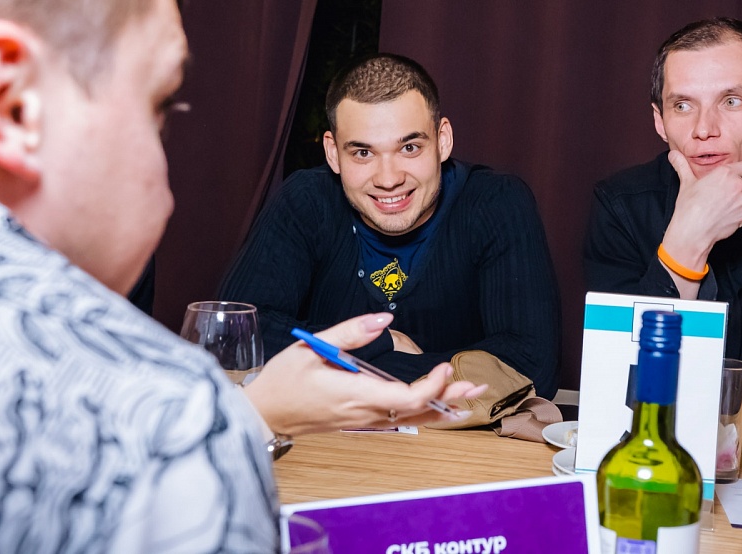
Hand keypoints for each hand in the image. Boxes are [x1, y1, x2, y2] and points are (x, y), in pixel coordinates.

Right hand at [243, 313, 484, 434]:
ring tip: (471, 396)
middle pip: (418, 411)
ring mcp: (364, 422)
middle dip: (450, 398)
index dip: (433, 387)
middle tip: (478, 385)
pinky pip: (401, 421)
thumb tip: (383, 318)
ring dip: (443, 407)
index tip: (447, 366)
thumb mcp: (311, 347)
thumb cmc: (283, 381)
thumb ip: (350, 332)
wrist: (263, 416)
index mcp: (355, 395)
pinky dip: (425, 413)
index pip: (406, 399)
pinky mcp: (361, 423)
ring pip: (412, 419)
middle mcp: (364, 414)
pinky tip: (442, 408)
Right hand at [663, 150, 741, 265]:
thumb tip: (673, 154)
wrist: (693, 230)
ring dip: (737, 202)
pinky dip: (738, 215)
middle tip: (720, 198)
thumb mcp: (686, 182)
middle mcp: (737, 184)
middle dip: (737, 189)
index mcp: (725, 173)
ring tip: (719, 209)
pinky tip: (724, 218)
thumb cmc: (689, 206)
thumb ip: (682, 166)